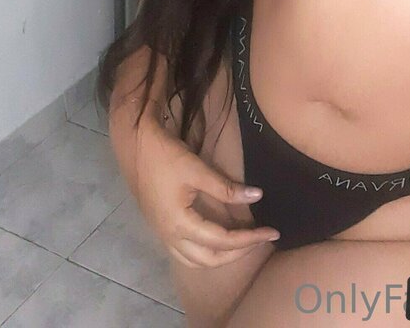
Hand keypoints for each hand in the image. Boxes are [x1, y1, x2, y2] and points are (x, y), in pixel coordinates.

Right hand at [133, 122, 279, 267]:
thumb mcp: (198, 169)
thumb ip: (226, 187)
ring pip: (197, 261)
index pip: (222, 240)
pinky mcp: (163, 230)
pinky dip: (206, 253)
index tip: (272, 231)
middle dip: (239, 252)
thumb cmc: (166, 157)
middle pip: (210, 259)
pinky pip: (186, 255)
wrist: (138, 147)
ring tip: (244, 243)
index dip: (249, 238)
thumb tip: (257, 195)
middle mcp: (171, 237)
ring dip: (222, 257)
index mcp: (180, 224)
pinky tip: (218, 240)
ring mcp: (164, 236)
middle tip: (261, 238)